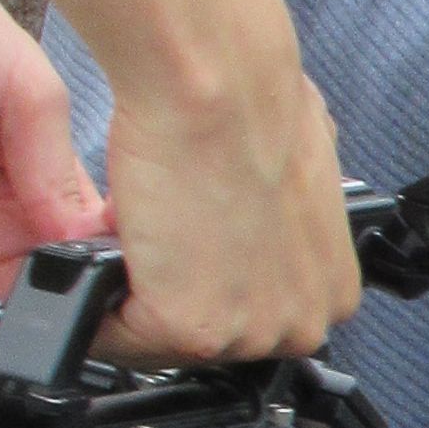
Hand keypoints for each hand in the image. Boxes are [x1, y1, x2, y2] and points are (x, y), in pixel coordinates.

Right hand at [77, 56, 366, 366]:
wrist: (219, 87)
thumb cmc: (253, 108)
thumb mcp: (296, 181)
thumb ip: (280, 231)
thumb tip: (249, 233)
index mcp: (331, 290)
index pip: (250, 321)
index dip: (203, 287)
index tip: (180, 260)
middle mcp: (299, 323)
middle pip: (206, 339)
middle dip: (166, 293)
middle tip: (152, 240)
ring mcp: (246, 334)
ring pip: (158, 341)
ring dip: (132, 294)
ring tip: (136, 234)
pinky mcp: (190, 330)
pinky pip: (118, 336)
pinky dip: (97, 298)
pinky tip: (112, 248)